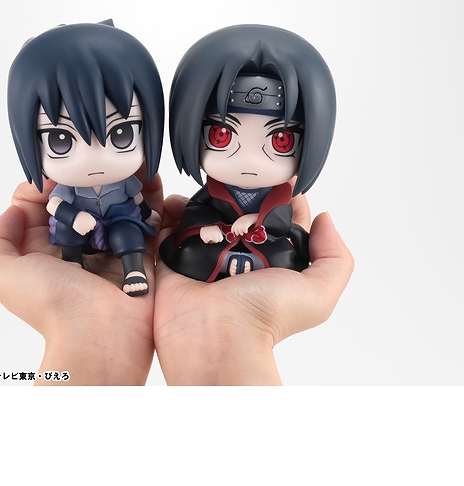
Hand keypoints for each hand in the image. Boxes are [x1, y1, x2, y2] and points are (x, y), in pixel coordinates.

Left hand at [0, 167, 163, 384]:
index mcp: (43, 247)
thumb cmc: (51, 305)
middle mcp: (76, 243)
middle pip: (78, 197)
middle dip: (84, 177)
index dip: (44, 184)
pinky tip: (147, 175)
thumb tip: (14, 210)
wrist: (100, 335)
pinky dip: (147, 194)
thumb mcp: (2, 274)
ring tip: (121, 161)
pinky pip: (144, 215)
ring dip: (115, 181)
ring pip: (111, 201)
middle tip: (94, 161)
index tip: (57, 171)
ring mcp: (108, 244)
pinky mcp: (139, 247)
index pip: (39, 203)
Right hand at [154, 191, 352, 384]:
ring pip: (206, 215)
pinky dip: (172, 211)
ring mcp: (205, 256)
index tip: (276, 173)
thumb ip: (334, 257)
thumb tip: (323, 219)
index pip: (278, 219)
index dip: (281, 196)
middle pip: (240, 212)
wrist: (213, 337)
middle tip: (234, 168)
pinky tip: (176, 200)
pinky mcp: (174, 257)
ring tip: (205, 180)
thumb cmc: (264, 316)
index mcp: (270, 260)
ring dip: (205, 197)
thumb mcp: (317, 293)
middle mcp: (238, 256)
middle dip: (239, 190)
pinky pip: (171, 227)